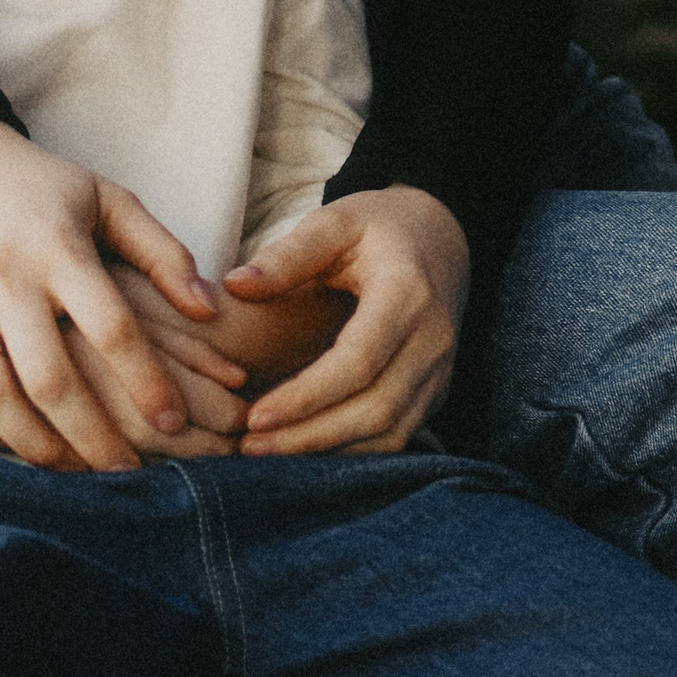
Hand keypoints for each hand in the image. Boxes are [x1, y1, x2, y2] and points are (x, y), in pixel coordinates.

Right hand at [0, 120, 245, 469]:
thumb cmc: (40, 187)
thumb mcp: (108, 200)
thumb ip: (162, 253)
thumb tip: (211, 309)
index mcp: (59, 245)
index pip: (112, 327)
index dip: (147, 382)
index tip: (175, 422)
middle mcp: (3, 274)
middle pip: (53, 378)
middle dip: (95, 436)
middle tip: (127, 471)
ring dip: (34, 443)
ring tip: (71, 467)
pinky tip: (3, 441)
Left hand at [227, 186, 467, 457]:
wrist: (441, 237)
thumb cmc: (379, 227)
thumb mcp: (334, 222)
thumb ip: (287, 255)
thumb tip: (234, 286)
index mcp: (407, 292)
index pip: (358, 361)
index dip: (306, 396)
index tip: (255, 417)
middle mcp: (433, 339)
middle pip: (375, 408)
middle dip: (310, 437)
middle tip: (250, 448)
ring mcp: (440, 369)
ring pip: (389, 432)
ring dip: (328, 451)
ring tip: (268, 454)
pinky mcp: (436, 390)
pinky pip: (396, 434)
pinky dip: (351, 451)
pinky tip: (305, 450)